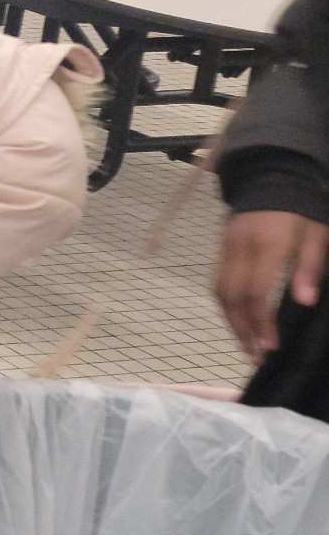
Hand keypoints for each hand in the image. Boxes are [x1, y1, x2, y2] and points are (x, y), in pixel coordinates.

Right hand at [213, 210, 328, 363]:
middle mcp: (240, 250)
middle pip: (232, 297)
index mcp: (268, 247)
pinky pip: (218, 282)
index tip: (271, 347)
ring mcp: (227, 249)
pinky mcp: (222, 249)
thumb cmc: (303, 211)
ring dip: (231, 322)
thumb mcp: (317, 235)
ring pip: (220, 291)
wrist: (273, 178)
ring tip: (245, 346)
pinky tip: (238, 321)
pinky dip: (226, 306)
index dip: (262, 323)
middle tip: (255, 357)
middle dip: (243, 330)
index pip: (257, 293)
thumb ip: (310, 267)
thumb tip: (303, 303)